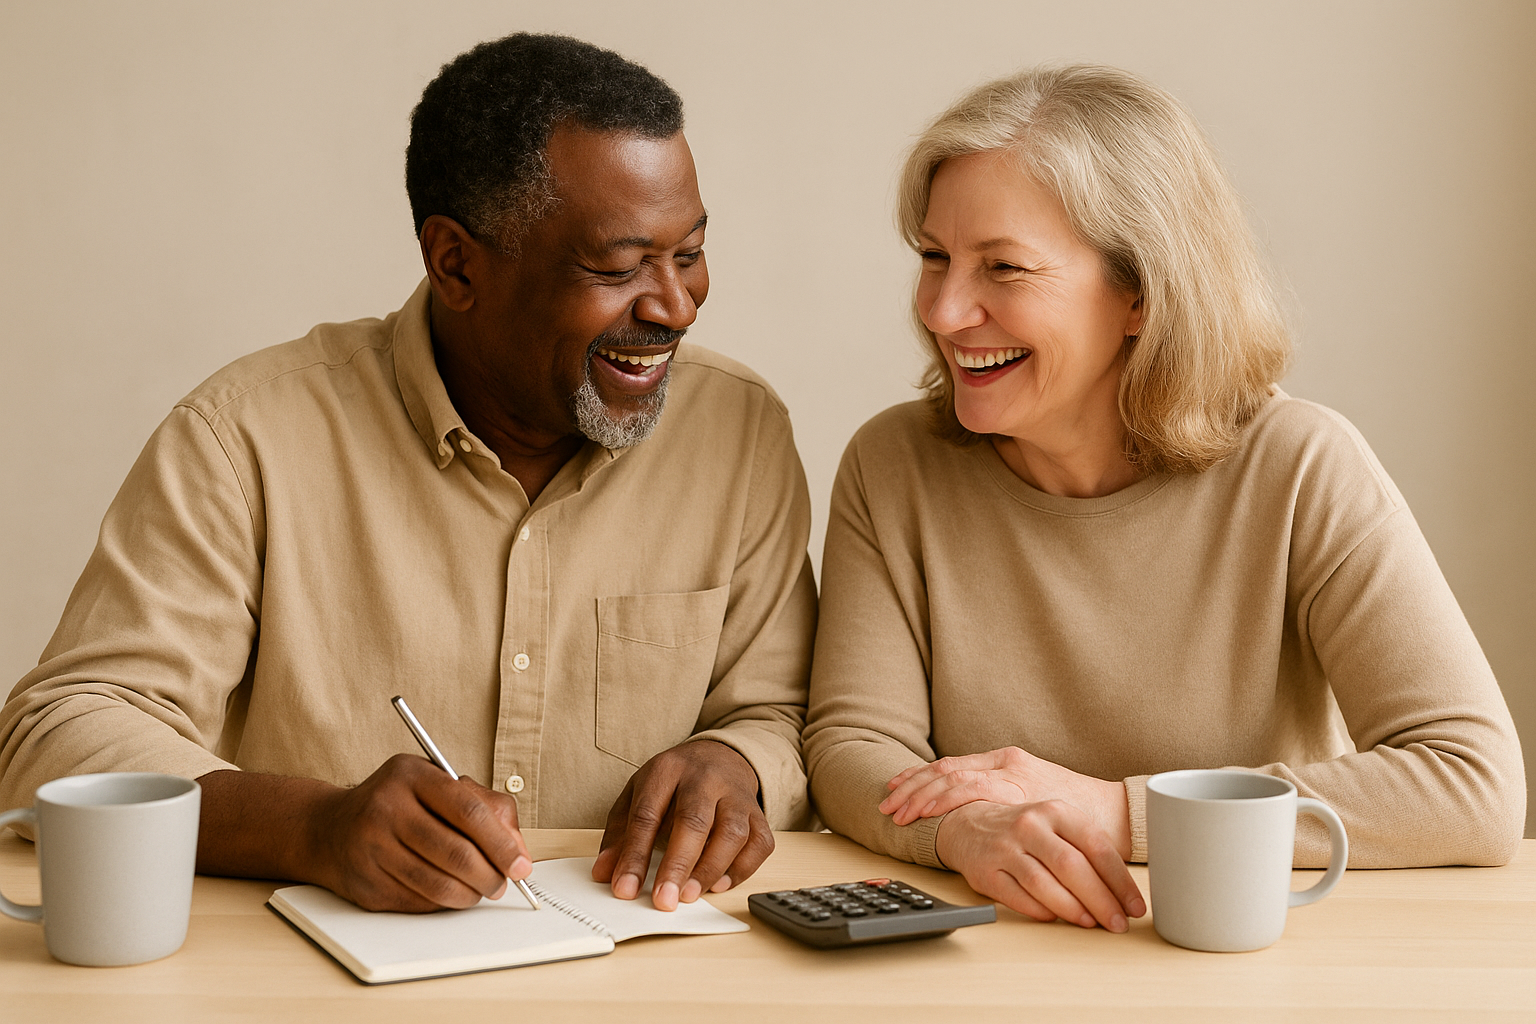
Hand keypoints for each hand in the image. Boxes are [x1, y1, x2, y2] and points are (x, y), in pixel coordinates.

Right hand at [305, 754, 531, 911]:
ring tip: (481, 890)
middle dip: (490, 875)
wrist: (328, 829)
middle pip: (456, 853)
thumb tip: (518, 850)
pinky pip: (419, 902)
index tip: (521, 865)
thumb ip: (485, 806)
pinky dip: (444, 903)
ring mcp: (371, 847)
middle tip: (503, 883)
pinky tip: (449, 893)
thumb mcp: (438, 785)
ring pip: (439, 884)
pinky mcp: (365, 884)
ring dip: (470, 894)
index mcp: (411, 775)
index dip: (501, 842)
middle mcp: (386, 808)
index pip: (468, 811)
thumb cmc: (397, 804)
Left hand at [591, 739, 772, 910]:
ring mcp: (736, 795)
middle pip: (694, 821)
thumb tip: (604, 873)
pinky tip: (719, 884)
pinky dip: (742, 868)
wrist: (720, 756)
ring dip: (710, 869)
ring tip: (689, 895)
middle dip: (678, 865)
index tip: (625, 889)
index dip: (634, 855)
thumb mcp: (638, 794)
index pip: (648, 814)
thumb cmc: (674, 782)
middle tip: (664, 900)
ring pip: (732, 832)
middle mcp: (705, 779)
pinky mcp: (758, 813)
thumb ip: (620, 833)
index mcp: (667, 770)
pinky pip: (759, 843)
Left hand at [881, 746, 1131, 858]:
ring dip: (923, 796)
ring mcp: (1013, 774)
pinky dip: (947, 801)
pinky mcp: (1022, 789)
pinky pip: (975, 792)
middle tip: (887, 807)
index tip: (895, 790)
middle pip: (946, 770)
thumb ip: (1004, 800)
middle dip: (913, 789)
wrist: (1115, 814)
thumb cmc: (1076, 812)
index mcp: (1006, 762)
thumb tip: (969, 815)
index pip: (952, 767)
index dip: (920, 778)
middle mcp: (1005, 763)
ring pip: (954, 778)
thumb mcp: (1034, 798)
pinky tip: (929, 813)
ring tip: (901, 814)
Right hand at [936, 800, 1144, 931]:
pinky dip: (1041, 912)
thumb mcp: (1058, 825)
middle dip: (1101, 900)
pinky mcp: (986, 872)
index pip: (1095, 845)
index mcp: (1055, 810)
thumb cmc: (1025, 830)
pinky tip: (1057, 919)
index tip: (1135, 906)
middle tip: (1118, 923)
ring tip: (1091, 923)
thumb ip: (1087, 849)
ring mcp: (1005, 848)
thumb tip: (1122, 892)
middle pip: (1071, 866)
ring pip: (1044, 884)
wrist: (968, 825)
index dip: (1120, 880)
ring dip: (1073, 909)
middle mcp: (1029, 825)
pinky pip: (1018, 899)